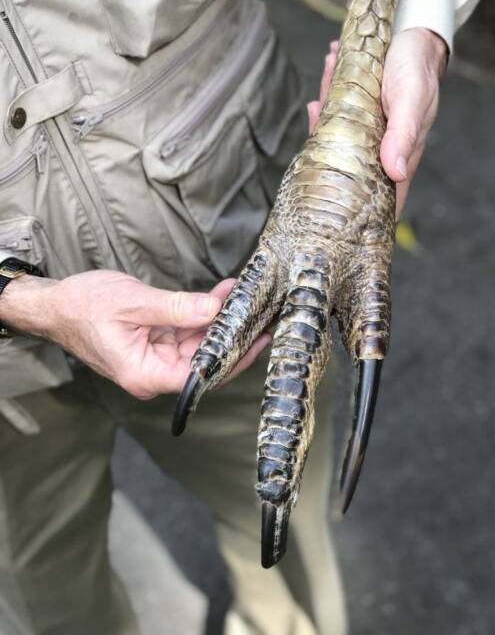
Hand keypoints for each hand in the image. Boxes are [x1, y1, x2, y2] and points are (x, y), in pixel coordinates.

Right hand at [1, 271, 269, 398]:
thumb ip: (177, 308)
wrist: (56, 303)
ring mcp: (156, 357)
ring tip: (245, 296)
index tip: (258, 339)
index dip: (232, 358)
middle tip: (261, 311)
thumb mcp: (134, 303)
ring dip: (219, 321)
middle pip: (204, 361)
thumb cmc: (84, 307)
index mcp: (145, 374)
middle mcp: (153, 372)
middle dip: (232, 335)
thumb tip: (215, 310)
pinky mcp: (157, 342)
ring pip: (199, 344)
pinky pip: (187, 331)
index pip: (200, 375)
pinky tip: (222, 295)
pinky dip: (203, 314)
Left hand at [308, 27, 447, 217]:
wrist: (414, 35)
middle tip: (317, 135)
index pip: (379, 194)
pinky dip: (327, 97)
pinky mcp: (356, 106)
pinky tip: (322, 91)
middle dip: (326, 156)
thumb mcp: (412, 101)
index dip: (359, 208)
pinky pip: (335, 110)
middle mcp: (379, 145)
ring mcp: (366, 126)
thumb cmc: (418, 69)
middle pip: (347, 164)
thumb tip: (396, 173)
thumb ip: (403, 136)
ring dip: (324, 118)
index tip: (334, 217)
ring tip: (318, 102)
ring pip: (336, 135)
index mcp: (398, 154)